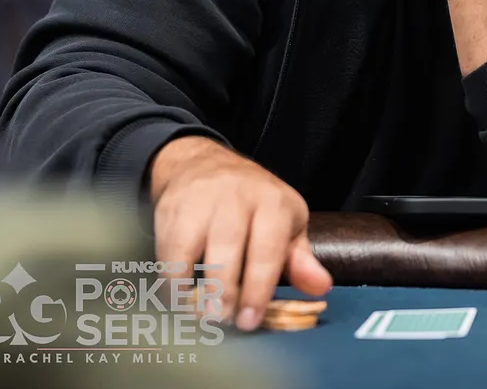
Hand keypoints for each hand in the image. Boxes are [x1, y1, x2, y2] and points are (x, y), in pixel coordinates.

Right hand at [148, 136, 331, 330]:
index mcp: (273, 203)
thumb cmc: (254, 205)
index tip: (250, 320)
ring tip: (199, 315)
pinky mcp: (171, 208)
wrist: (204, 164)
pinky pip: (166, 248)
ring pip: (192, 246)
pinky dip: (169, 277)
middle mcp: (237, 197)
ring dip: (192, 286)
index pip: (268, 247)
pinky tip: (178, 297)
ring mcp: (201, 201)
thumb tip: (320, 288)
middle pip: (229, 245)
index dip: (259, 287)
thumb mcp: (286, 224)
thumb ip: (300, 259)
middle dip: (225, 289)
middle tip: (223, 321)